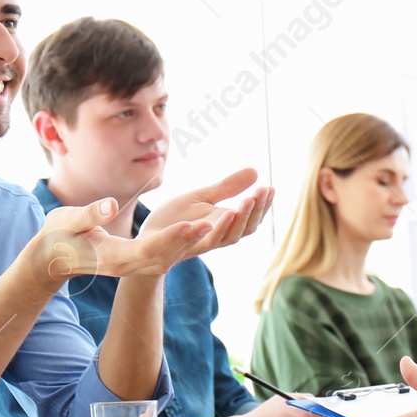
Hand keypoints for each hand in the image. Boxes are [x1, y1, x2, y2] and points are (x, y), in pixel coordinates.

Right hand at [28, 198, 216, 282]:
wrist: (51, 260)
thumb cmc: (57, 236)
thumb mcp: (67, 221)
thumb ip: (89, 214)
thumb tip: (110, 205)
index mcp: (112, 257)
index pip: (148, 249)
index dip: (171, 238)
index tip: (192, 224)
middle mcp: (126, 265)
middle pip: (164, 255)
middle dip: (190, 240)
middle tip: (216, 222)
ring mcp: (130, 266)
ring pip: (167, 257)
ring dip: (190, 242)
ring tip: (215, 224)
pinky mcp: (133, 261)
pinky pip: (162, 256)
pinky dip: (182, 244)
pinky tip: (198, 231)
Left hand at [142, 167, 273, 252]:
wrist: (146, 238)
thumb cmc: (175, 218)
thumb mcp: (203, 197)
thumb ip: (228, 188)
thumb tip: (256, 172)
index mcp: (224, 224)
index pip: (251, 218)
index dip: (262, 206)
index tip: (269, 188)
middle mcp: (215, 235)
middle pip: (243, 230)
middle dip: (253, 212)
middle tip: (259, 193)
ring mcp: (198, 242)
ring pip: (224, 238)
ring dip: (235, 222)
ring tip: (242, 203)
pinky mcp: (179, 245)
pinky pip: (195, 242)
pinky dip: (205, 231)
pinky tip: (212, 218)